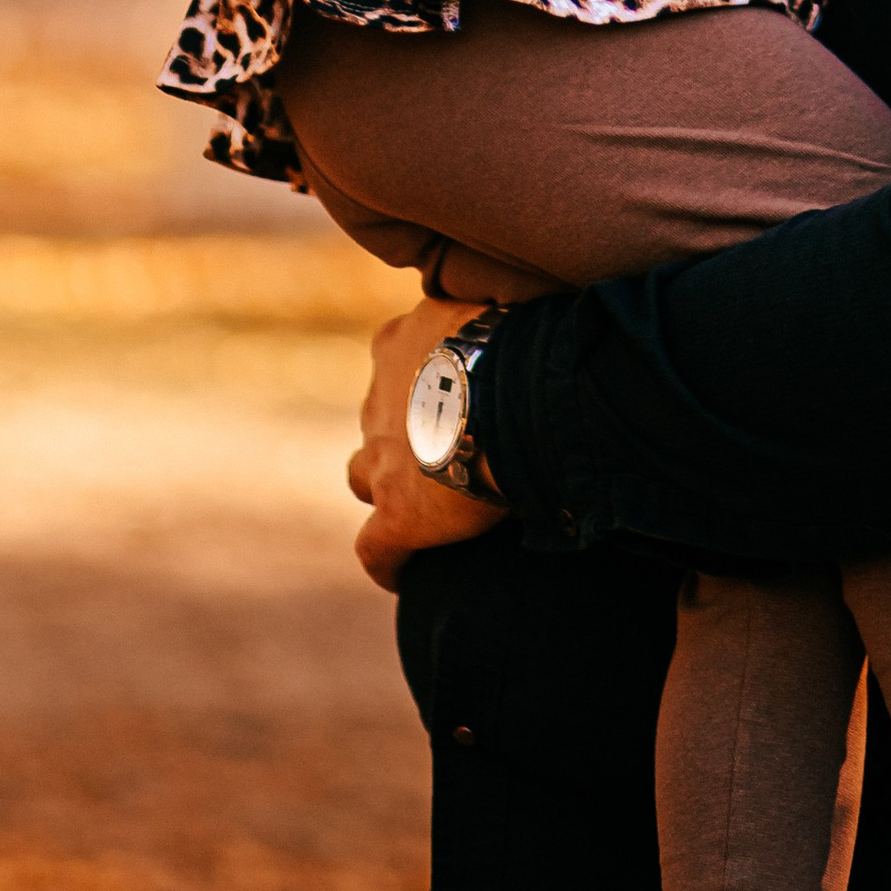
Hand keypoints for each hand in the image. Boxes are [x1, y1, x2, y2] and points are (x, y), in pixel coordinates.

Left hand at [347, 298, 506, 591]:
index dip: (417, 383)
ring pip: (363, 476)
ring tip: (423, 503)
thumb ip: (491, 327)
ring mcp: (381, 458)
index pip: (395, 360)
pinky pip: (376, 549)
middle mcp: (379, 398)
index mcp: (400, 342)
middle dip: (398, 434)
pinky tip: (405, 574)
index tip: (445, 397)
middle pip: (375, 419)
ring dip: (387, 485)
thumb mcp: (497, 317)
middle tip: (443, 448)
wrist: (508, 393)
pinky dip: (388, 561)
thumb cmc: (518, 344)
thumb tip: (527, 329)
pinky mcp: (396, 514)